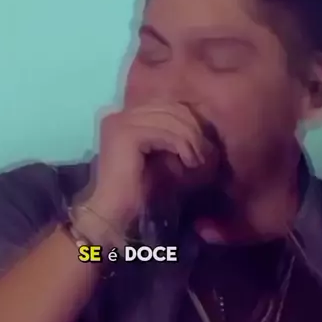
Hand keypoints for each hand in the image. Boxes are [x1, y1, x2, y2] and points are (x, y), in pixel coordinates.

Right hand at [81, 103, 218, 230]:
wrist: (115, 215)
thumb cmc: (141, 192)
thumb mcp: (164, 158)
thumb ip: (176, 139)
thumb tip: (204, 128)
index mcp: (127, 117)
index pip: (167, 105)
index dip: (191, 121)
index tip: (205, 145)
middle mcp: (120, 113)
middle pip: (171, 107)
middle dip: (194, 129)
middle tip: (207, 154)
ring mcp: (120, 121)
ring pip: (171, 117)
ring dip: (191, 139)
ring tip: (199, 161)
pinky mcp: (126, 133)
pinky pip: (165, 131)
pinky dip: (182, 145)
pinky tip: (189, 162)